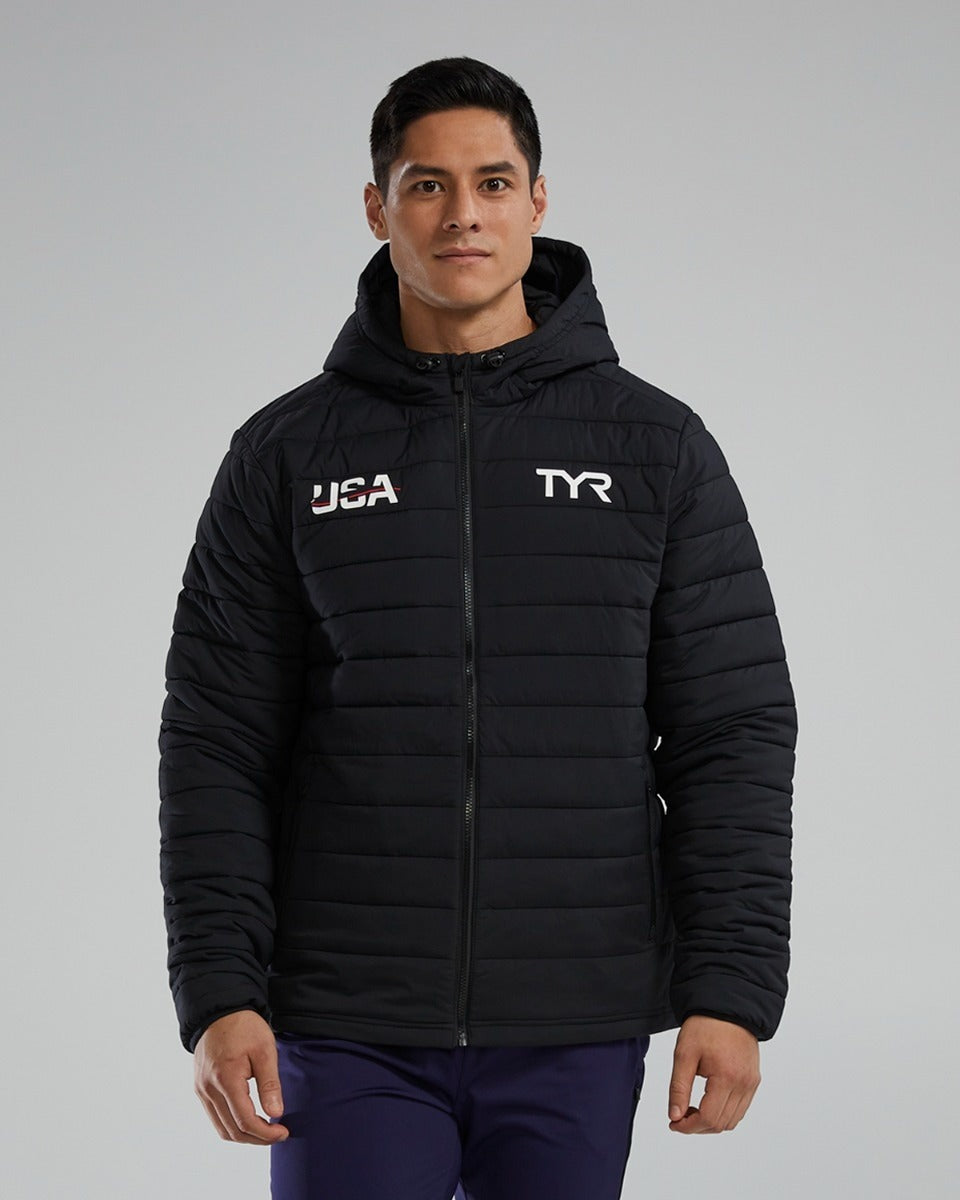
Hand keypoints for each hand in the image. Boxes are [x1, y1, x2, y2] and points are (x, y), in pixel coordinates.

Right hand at [193, 1010, 289, 1143]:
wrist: (220, 1011)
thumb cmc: (244, 1027)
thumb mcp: (264, 1050)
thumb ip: (270, 1083)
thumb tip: (276, 1113)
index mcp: (225, 1079)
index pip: (245, 1121)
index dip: (265, 1133)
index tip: (283, 1132)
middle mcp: (208, 1089)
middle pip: (232, 1130)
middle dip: (257, 1138)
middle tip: (278, 1133)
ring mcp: (201, 1090)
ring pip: (222, 1129)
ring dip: (244, 1135)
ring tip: (265, 1129)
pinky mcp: (200, 1088)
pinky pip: (214, 1117)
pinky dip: (232, 1125)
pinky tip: (249, 1119)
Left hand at [667, 1015, 760, 1133]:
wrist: (726, 1006)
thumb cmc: (704, 1026)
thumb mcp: (684, 1054)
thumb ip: (678, 1088)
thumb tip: (675, 1116)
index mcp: (726, 1077)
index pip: (708, 1118)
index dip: (688, 1127)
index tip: (673, 1123)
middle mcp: (744, 1084)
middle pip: (721, 1124)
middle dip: (697, 1126)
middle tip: (679, 1116)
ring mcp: (751, 1083)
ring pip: (732, 1120)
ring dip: (711, 1122)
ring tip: (692, 1109)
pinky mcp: (754, 1080)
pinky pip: (740, 1108)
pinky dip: (724, 1113)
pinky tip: (708, 1102)